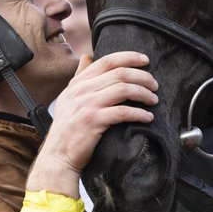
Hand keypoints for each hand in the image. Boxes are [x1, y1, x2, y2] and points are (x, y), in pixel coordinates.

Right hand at [27, 52, 157, 196]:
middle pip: (120, 74)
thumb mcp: (68, 97)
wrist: (58, 155)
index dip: (129, 57)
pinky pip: (123, 112)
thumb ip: (79, 76)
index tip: (146, 60)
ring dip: (143, 93)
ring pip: (124, 89)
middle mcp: (82, 90)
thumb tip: (87, 56)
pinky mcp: (93, 121)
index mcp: (78, 83)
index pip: (107, 61)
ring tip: (153, 99)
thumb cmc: (67, 127)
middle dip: (142, 77)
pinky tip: (147, 116)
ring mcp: (87, 105)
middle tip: (154, 84)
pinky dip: (139, 113)